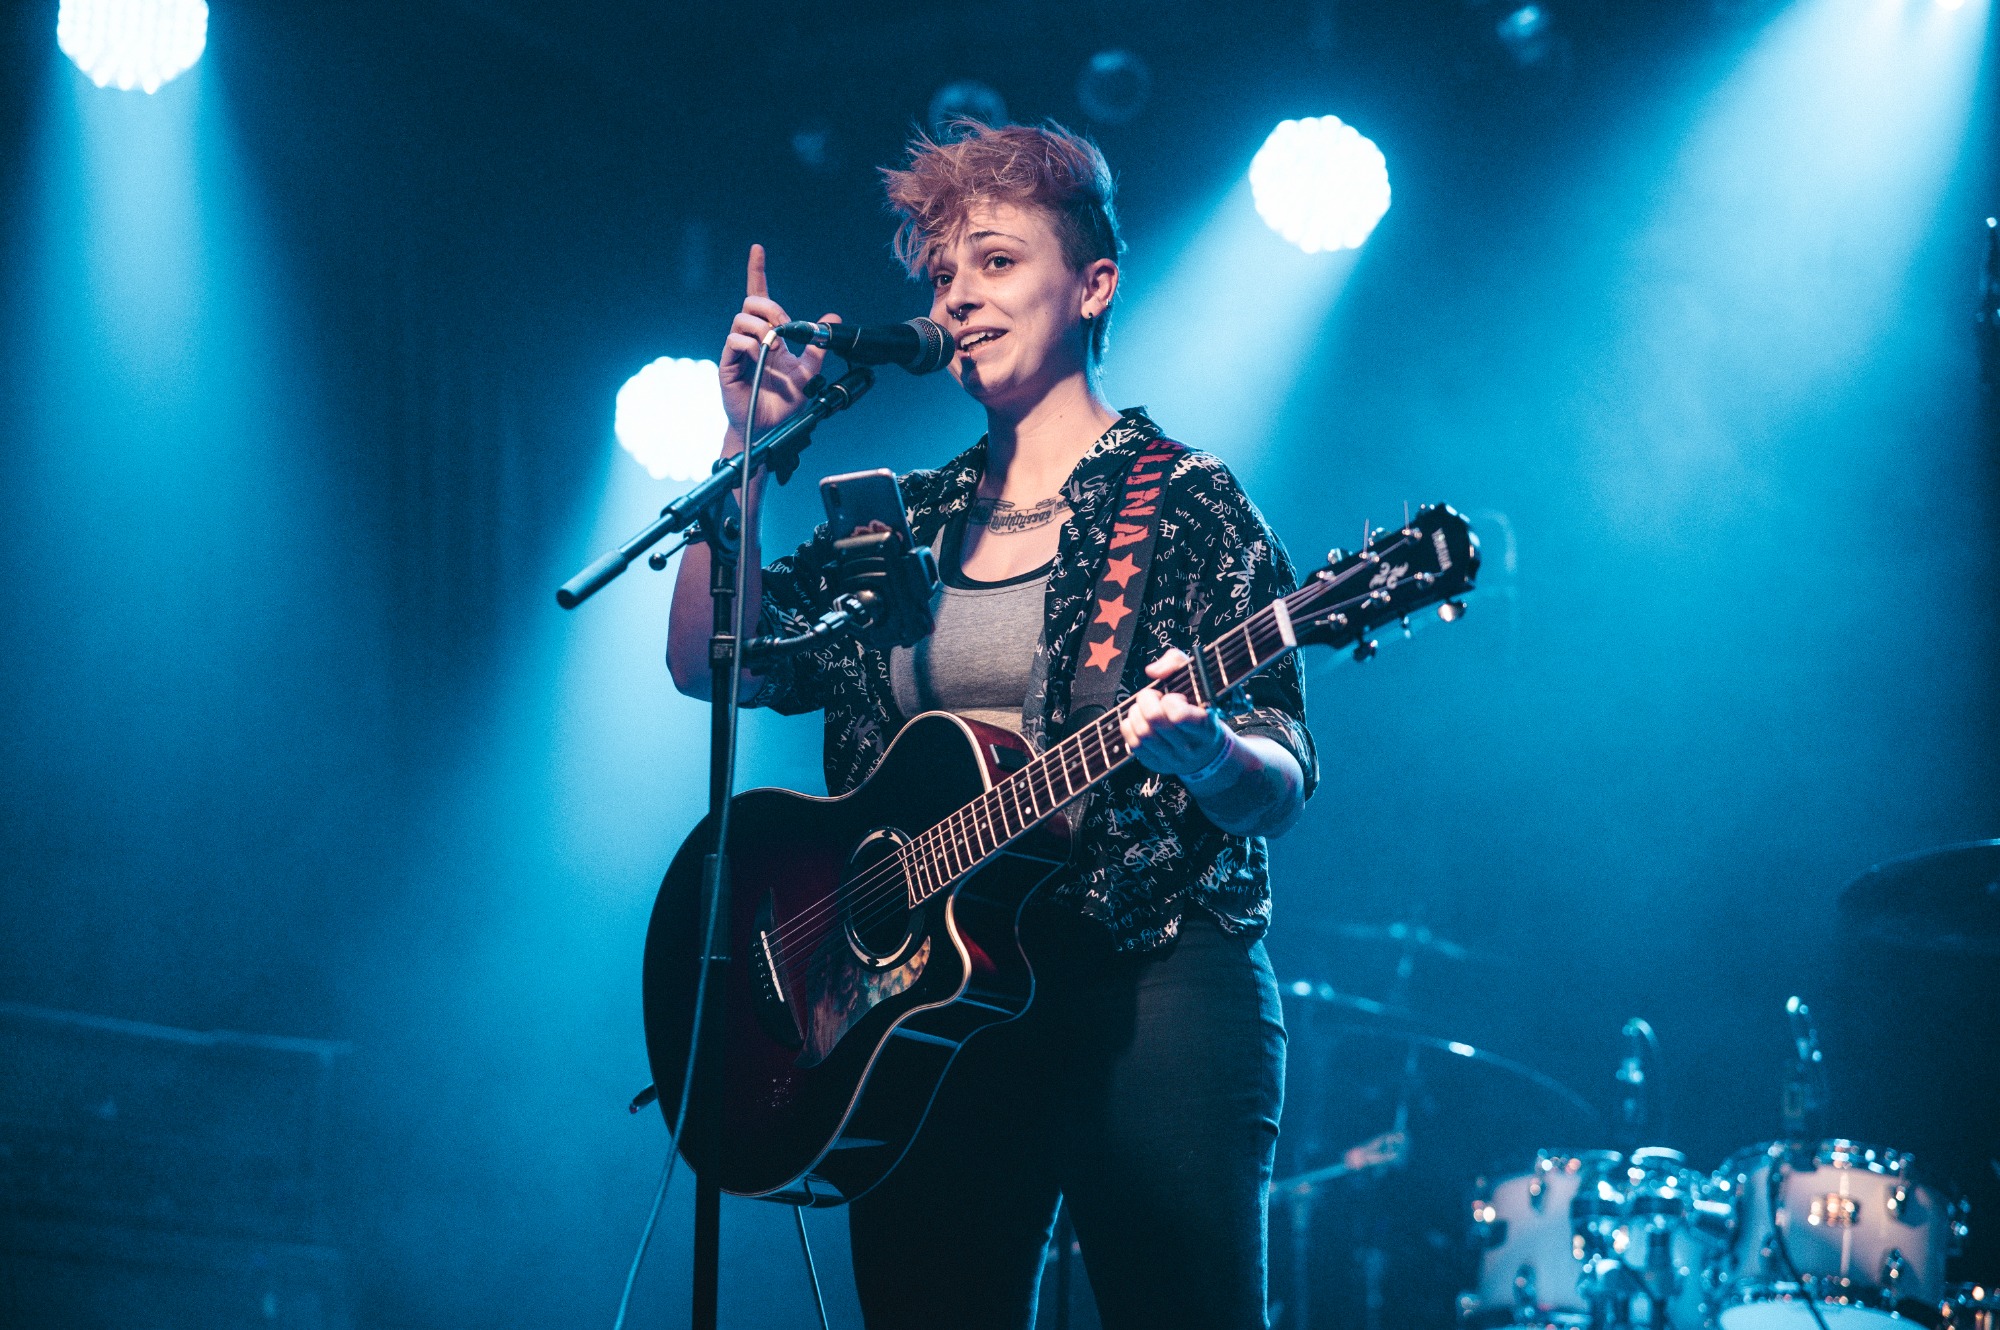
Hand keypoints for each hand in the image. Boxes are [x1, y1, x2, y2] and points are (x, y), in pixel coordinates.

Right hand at [719, 244, 840, 447]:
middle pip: (750, 301)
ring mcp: (738, 351)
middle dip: (769, 306)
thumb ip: (818, 345)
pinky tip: (760, 356)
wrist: (770, 427)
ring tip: (773, 348)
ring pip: (741, 319)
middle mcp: (751, 338)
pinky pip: (734, 341)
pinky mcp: (728, 365)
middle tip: (783, 324)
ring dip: (762, 328)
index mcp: (769, 335)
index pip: (760, 296)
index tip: (758, 249)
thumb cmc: (785, 401)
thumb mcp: (809, 372)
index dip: (757, 270)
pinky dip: (749, 345)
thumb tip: (832, 318)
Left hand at [1119, 649, 1233, 780]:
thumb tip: (1153, 671)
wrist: (1206, 749)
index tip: (1173, 696)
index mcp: (1206, 726)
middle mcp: (1190, 746)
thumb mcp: (1197, 678)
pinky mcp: (1157, 764)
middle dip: (1147, 700)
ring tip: (1143, 707)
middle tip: (1151, 696)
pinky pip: (1134, 745)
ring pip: (1142, 733)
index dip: (1170, 701)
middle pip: (1155, 721)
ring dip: (1136, 713)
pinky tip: (1138, 719)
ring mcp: (1173, 759)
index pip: (1179, 716)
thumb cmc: (1199, 707)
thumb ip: (1177, 662)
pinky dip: (1129, 726)